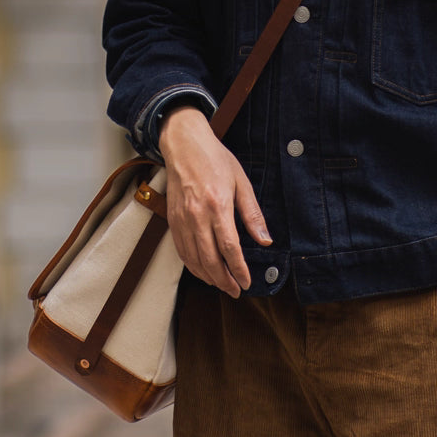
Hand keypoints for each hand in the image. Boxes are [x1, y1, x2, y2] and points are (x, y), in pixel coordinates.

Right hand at [159, 106, 271, 297]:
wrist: (184, 145)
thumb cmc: (215, 159)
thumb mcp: (241, 182)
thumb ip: (252, 214)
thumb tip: (265, 240)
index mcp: (217, 206)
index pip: (229, 248)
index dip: (238, 269)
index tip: (246, 282)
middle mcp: (197, 216)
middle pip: (210, 259)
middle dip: (224, 280)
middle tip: (236, 291)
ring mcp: (182, 219)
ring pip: (193, 259)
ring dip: (208, 277)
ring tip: (222, 285)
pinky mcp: (172, 220)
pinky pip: (181, 250)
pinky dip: (192, 265)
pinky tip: (202, 270)